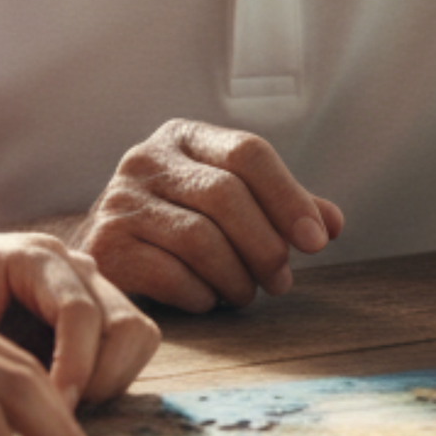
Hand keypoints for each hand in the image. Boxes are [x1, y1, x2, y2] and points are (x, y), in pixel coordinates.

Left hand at [0, 226, 158, 406]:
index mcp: (36, 257)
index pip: (79, 311)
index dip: (74, 366)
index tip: (53, 411)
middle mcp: (74, 266)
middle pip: (125, 324)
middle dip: (101, 378)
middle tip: (60, 415)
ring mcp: (92, 287)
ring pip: (137, 336)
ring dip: (112, 380)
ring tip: (63, 408)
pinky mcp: (97, 312)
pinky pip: (129, 347)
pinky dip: (110, 378)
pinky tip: (65, 398)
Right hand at [74, 119, 343, 311]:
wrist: (103, 254)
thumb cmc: (177, 225)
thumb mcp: (227, 203)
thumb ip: (279, 207)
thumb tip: (332, 223)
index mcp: (183, 137)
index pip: (247, 151)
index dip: (289, 196)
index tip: (318, 240)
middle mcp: (145, 159)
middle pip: (226, 194)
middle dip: (266, 245)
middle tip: (282, 280)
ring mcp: (119, 200)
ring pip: (200, 239)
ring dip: (237, 278)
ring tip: (245, 293)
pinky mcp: (105, 247)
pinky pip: (171, 276)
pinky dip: (201, 295)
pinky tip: (206, 298)